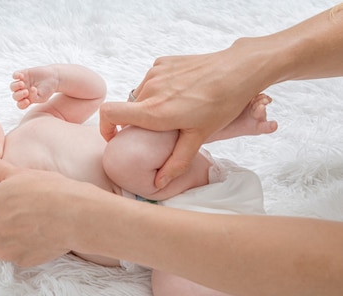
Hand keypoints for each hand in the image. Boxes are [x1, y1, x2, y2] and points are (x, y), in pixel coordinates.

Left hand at [0, 158, 79, 266]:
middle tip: (24, 217)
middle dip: (1, 227)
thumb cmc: (48, 189)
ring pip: (2, 247)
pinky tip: (41, 237)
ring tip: (33, 227)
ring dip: (13, 240)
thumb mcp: (18, 173)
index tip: (10, 207)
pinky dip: (27, 250)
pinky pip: (18, 257)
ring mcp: (3, 250)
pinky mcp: (20, 261)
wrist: (75, 214)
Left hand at [10, 66, 58, 109]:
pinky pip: (15, 75)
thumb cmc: (48, 89)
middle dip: (19, 95)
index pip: (20, 104)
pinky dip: (16, 75)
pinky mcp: (23, 74)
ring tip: (22, 84)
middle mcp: (23, 92)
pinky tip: (21, 76)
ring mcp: (22, 83)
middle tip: (26, 92)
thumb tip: (28, 92)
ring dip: (16, 86)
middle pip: (15, 96)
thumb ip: (34, 98)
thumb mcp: (42, 97)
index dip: (22, 104)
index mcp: (27, 99)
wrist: (53, 78)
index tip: (27, 101)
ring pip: (12, 86)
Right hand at [100, 46, 268, 188]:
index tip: (115, 137)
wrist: (239, 69)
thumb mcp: (199, 137)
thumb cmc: (222, 103)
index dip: (104, 127)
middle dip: (140, 122)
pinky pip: (152, 81)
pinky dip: (160, 90)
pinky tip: (183, 93)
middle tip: (165, 128)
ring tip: (178, 109)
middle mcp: (149, 89)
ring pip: (141, 96)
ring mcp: (155, 73)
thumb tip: (159, 183)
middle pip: (129, 110)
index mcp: (154, 111)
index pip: (109, 113)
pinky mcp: (162, 62)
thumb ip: (175, 162)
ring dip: (151, 106)